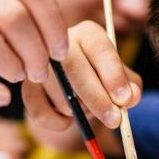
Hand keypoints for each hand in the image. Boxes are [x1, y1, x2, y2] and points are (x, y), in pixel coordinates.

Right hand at [22, 20, 141, 132]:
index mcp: (88, 34)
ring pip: (59, 95)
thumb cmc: (105, 83)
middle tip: (115, 120)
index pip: (100, 49)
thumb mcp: (125, 83)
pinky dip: (60, 124)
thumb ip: (131, 87)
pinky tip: (69, 119)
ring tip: (88, 110)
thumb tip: (130, 97)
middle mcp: (60, 44)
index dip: (113, 75)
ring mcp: (39, 65)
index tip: (125, 99)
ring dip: (80, 112)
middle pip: (74, 68)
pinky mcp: (26, 89)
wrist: (78, 95)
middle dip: (97, 98)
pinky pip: (41, 114)